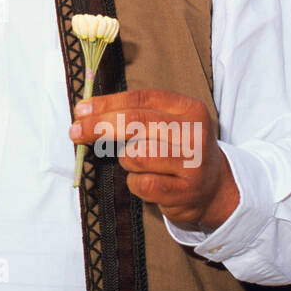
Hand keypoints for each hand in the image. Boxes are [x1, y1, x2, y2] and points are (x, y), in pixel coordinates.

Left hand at [69, 89, 238, 231]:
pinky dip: (135, 183)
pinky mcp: (186, 191)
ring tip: (138, 163)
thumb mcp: (168, 125)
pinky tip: (148, 181)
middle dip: (99, 126)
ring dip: (126, 160)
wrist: (216, 188)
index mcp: (189, 109)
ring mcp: (193, 163)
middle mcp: (194, 133)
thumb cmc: (180, 150)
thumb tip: (86, 113)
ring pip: (135, 155)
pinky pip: (141, 183)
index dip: (107, 103)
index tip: (81, 109)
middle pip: (136, 123)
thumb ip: (136, 116)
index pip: (141, 99)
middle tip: (75, 131)